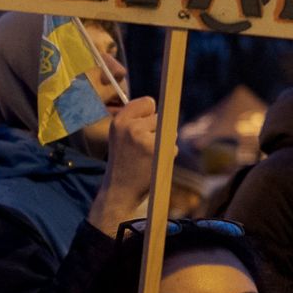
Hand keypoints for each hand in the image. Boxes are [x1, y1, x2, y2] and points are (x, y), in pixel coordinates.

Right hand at [86, 95, 159, 236]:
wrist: (119, 191)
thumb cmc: (123, 163)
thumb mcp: (120, 136)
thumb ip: (136, 120)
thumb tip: (166, 108)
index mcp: (119, 121)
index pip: (148, 102)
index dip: (149, 114)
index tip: (144, 125)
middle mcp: (130, 127)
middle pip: (160, 116)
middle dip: (156, 130)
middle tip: (140, 147)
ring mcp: (144, 139)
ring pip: (169, 132)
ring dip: (163, 143)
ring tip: (146, 157)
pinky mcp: (158, 151)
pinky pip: (173, 146)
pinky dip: (167, 155)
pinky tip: (152, 164)